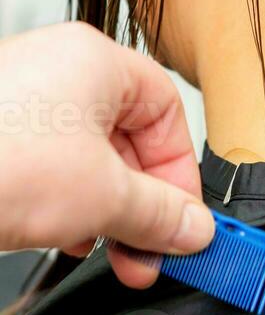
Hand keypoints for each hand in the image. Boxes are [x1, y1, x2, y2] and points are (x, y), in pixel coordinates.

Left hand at [0, 23, 214, 287]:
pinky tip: (66, 238)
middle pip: (129, 142)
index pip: (169, 114)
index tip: (184, 221)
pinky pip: (50, 169)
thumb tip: (192, 229)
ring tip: (109, 251)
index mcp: (96, 62)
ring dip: (107, 212)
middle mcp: (59, 73)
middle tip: (152, 251)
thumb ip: (160, 215)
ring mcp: (22, 103)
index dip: (182, 174)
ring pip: (90, 161)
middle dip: (144, 206)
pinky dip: (67, 206)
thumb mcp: (103, 196)